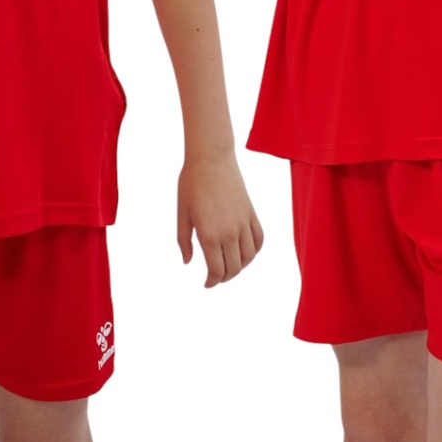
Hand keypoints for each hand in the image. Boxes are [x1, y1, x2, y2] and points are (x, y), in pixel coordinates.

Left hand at [177, 150, 263, 286]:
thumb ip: (184, 240)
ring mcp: (243, 223)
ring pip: (249, 257)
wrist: (211, 157)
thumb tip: (189, 262)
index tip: (206, 284)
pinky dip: (254, 251)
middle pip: (234, 268)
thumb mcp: (182, 213)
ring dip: (240, 267)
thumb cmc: (191, 183)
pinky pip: (259, 239)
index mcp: (209, 234)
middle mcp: (229, 232)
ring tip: (229, 266)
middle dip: (224, 277)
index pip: (216, 271)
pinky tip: (245, 252)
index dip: (211, 282)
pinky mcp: (251, 213)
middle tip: (215, 277)